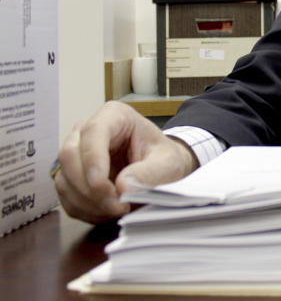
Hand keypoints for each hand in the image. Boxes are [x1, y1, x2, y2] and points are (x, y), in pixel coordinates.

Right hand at [53, 101, 198, 223]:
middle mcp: (87, 131)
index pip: (93, 132)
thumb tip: (123, 185)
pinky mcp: (70, 177)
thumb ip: (151, 172)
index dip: (92, 158)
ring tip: (117, 209)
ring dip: (87, 201)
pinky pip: (65, 196)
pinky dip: (84, 209)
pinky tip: (106, 212)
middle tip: (116, 205)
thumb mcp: (169, 163)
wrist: (159, 168)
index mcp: (114, 116)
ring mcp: (75, 154)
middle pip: (70, 156)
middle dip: (90, 187)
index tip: (100, 183)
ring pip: (64, 179)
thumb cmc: (163, 158)